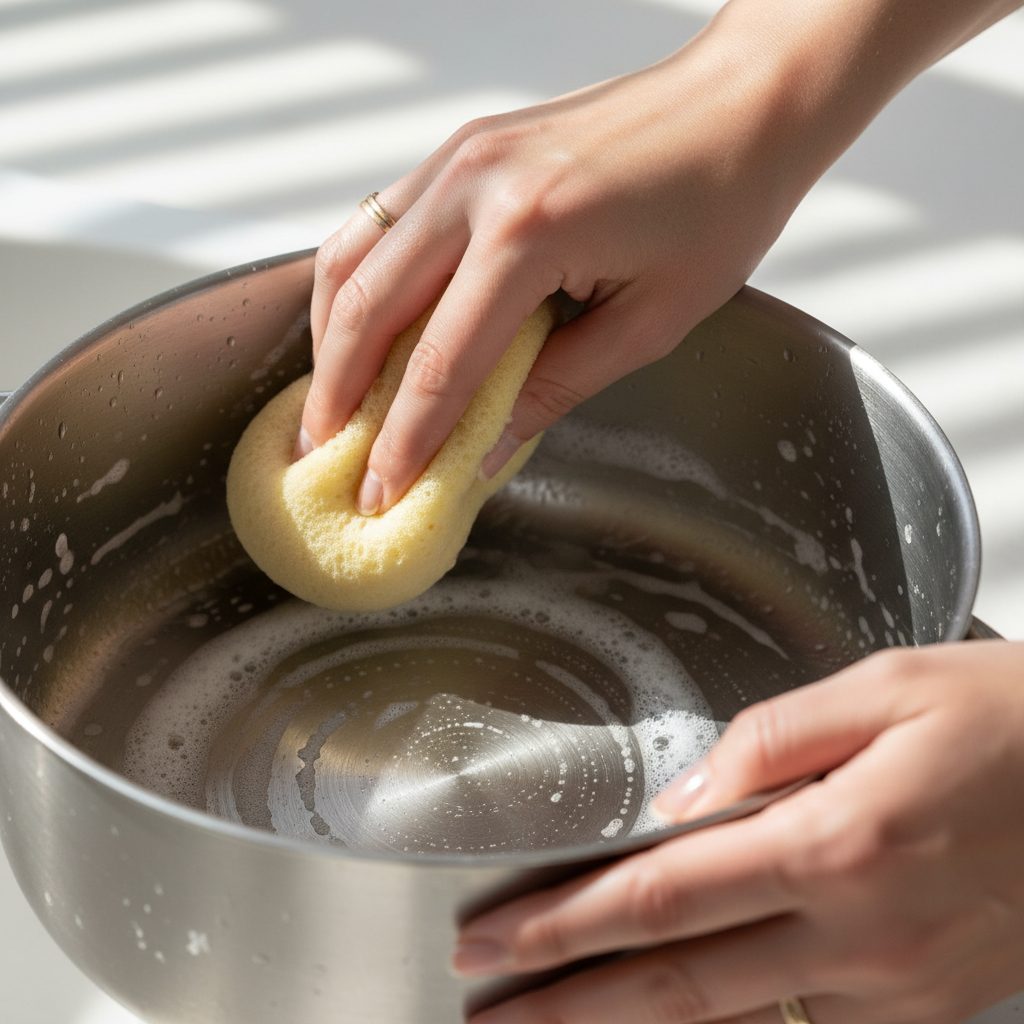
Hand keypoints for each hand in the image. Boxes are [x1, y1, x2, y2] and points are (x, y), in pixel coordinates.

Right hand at [299, 2, 849, 514]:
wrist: (743, 102)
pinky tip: (355, 329)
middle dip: (339, 398)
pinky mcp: (460, 149)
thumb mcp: (651, 322)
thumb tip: (486, 449)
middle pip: (366, 311)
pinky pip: (377, 223)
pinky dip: (353, 284)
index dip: (403, 442)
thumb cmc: (721, 203)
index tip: (379, 492)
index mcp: (527, 234)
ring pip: (350, 259)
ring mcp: (458, 158)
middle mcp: (473, 186)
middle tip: (324, 461)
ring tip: (326, 404)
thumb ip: (557, 388)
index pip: (439, 365)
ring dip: (328, 340)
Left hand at [453, 641, 1023, 1023]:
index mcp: (836, 839)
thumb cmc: (1008, 717)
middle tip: (486, 1007)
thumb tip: (679, 798)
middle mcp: (862, 932)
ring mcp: (899, 988)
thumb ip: (766, 742)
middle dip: (567, 1001)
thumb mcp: (883, 688)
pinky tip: (673, 1021)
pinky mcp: (930, 1008)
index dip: (562, 924)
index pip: (660, 896)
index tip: (490, 939)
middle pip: (677, 985)